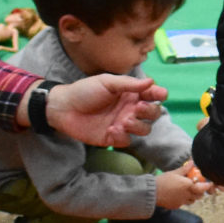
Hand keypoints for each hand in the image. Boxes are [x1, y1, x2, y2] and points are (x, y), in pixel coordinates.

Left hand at [23, 74, 170, 144]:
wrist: (63, 108)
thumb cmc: (84, 90)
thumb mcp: (107, 82)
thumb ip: (129, 84)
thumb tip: (151, 81)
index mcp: (130, 94)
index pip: (152, 95)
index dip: (159, 95)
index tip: (160, 94)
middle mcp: (130, 109)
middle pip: (153, 114)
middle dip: (150, 112)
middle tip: (138, 108)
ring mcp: (123, 124)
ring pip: (144, 129)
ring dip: (138, 125)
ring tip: (124, 121)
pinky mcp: (113, 138)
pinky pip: (127, 141)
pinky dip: (123, 136)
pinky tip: (112, 130)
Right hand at [154, 168, 212, 208]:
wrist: (152, 192)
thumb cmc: (163, 180)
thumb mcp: (174, 173)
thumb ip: (185, 169)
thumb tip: (193, 162)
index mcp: (187, 185)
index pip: (202, 188)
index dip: (207, 186)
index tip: (209, 183)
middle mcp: (186, 195)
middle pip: (199, 195)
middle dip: (200, 191)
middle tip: (197, 186)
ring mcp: (182, 201)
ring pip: (192, 200)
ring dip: (193, 196)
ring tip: (188, 190)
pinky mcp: (176, 206)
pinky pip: (184, 203)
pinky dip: (184, 200)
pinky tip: (178, 195)